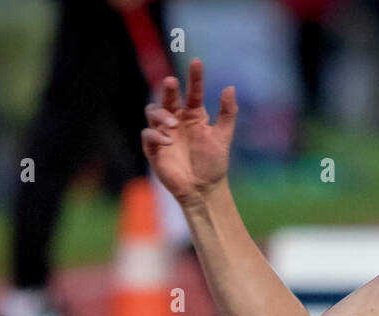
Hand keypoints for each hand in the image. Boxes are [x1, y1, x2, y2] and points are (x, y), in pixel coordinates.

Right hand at [141, 58, 236, 205]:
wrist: (204, 189)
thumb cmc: (214, 163)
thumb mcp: (223, 137)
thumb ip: (228, 113)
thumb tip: (230, 87)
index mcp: (194, 115)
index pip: (193, 91)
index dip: (195, 77)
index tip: (197, 62)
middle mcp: (177, 120)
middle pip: (168, 98)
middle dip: (169, 89)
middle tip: (172, 83)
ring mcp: (164, 133)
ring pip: (153, 112)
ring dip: (161, 114)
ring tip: (173, 124)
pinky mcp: (154, 149)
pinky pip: (148, 135)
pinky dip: (154, 135)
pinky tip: (167, 141)